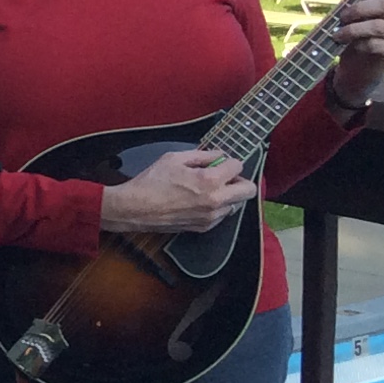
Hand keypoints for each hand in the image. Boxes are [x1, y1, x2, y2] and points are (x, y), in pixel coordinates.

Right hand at [100, 149, 259, 233]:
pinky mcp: (203, 227)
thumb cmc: (151, 182)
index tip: (221, 162)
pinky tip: (199, 201)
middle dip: (240, 180)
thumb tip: (218, 155)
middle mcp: (215, 201)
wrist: (134, 209)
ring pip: (236, 204)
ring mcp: (211, 217)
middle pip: (249, 190)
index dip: (230, 161)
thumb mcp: (174, 158)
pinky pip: (222, 215)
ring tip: (208, 189)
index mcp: (209, 180)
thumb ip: (202, 155)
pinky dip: (217, 207)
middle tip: (225, 176)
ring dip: (228, 195)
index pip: (238, 166)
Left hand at [328, 0, 383, 105]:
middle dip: (360, 7)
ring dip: (353, 29)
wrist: (355, 71)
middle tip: (342, 15)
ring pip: (379, 25)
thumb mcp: (353, 13)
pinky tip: (351, 47)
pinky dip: (359, 44)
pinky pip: (376, 44)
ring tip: (338, 34)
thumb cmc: (356, 37)